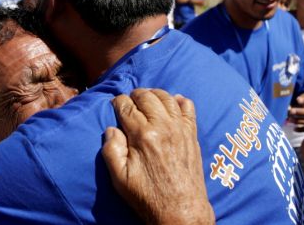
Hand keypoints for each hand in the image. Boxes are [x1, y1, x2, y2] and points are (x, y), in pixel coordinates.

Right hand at [102, 89, 213, 224]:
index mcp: (142, 136)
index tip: (114, 105)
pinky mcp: (192, 134)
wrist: (181, 211)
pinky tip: (172, 103)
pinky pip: (188, 107)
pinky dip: (179, 100)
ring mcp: (180, 129)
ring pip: (166, 97)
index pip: (126, 106)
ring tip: (146, 99)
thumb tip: (111, 129)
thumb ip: (111, 150)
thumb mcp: (119, 179)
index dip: (117, 102)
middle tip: (129, 102)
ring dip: (154, 94)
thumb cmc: (147, 196)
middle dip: (134, 95)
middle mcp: (163, 127)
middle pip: (146, 96)